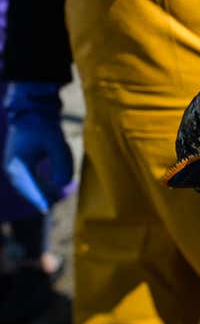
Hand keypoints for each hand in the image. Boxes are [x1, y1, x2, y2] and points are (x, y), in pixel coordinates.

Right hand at [3, 82, 73, 213]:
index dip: (37, 200)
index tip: (46, 210)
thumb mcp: (57, 145)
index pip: (27, 187)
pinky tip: (51, 188)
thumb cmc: (45, 128)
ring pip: (27, 186)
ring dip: (40, 192)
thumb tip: (63, 185)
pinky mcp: (20, 165)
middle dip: (40, 198)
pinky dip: (39, 186)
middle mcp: (12, 168)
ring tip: (56, 197)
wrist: (34, 113)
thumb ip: (62, 165)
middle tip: (55, 204)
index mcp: (17, 164)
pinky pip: (29, 181)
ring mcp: (15, 167)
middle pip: (26, 190)